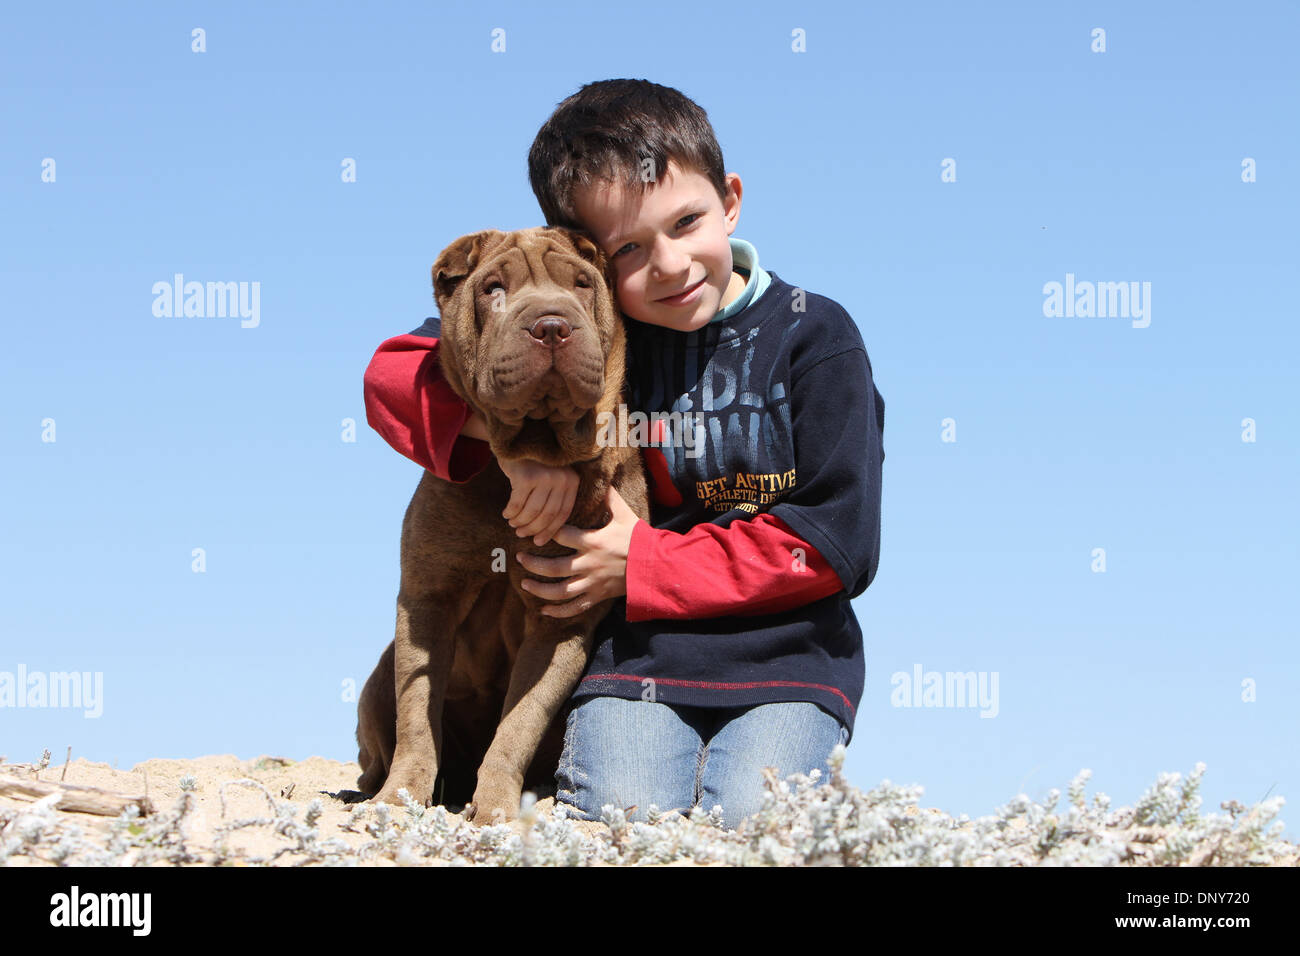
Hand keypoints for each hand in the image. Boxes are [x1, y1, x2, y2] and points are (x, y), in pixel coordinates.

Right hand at [497, 456, 579, 545]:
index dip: (550, 530)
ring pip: (531, 512)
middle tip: (521, 534)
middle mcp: (561, 478)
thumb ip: (555, 497)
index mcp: (572, 481)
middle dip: (533, 529)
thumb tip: (547, 532)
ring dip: (520, 522)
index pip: (563, 513)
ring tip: (513, 524)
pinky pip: (516, 504)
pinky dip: (511, 512)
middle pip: (547, 515)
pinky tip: (506, 514)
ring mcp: (544, 477)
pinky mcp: (526, 477)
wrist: (517, 438)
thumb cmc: (534, 463)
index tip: (539, 541)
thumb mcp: (552, 477)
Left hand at [517, 484, 641, 617]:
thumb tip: (601, 479)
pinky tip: (543, 611)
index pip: (563, 536)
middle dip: (534, 564)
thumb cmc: (639, 539)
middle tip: (519, 558)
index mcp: (594, 542)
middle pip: (554, 568)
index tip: (534, 529)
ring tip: (524, 583)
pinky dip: (558, 612)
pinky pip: (574, 608)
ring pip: (560, 591)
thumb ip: (610, 499)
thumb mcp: (625, 516)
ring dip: (540, 589)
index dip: (547, 531)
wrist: (655, 567)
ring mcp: (592, 583)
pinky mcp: (597, 596)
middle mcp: (589, 564)